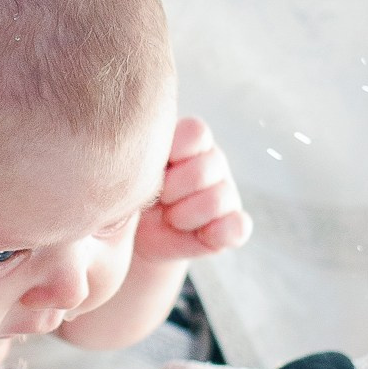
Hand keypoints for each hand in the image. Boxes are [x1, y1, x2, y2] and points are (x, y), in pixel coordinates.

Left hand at [132, 116, 249, 263]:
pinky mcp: (232, 225)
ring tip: (170, 218)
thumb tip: (139, 150)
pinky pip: (239, 226)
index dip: (172, 153)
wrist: (136, 233)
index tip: (150, 170)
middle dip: (172, 191)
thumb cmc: (130, 191)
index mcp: (190, 141)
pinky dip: (221, 233)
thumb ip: (138, 152)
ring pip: (219, 199)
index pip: (196, 132)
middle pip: (204, 169)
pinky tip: (200, 235)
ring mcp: (226, 193)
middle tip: (156, 199)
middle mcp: (213, 162)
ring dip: (186, 215)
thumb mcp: (128, 169)